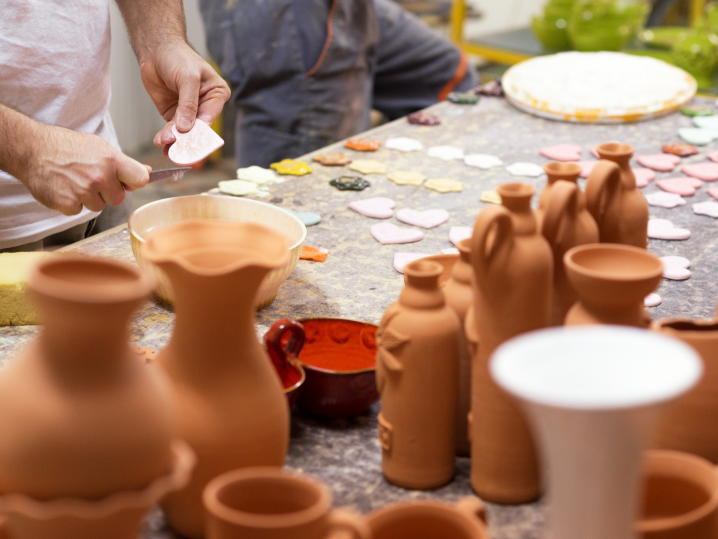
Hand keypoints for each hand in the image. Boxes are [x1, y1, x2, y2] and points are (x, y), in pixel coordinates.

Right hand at [23, 125, 149, 215]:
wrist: (32, 149)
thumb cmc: (67, 147)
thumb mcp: (99, 147)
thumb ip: (124, 163)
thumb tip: (147, 172)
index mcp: (111, 161)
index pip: (140, 180)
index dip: (133, 183)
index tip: (125, 181)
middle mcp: (99, 177)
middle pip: (118, 199)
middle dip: (107, 192)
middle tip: (91, 179)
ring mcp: (83, 192)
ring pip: (98, 206)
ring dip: (89, 198)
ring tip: (75, 181)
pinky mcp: (67, 204)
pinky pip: (79, 211)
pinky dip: (72, 203)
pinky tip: (64, 188)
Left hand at [141, 42, 229, 150]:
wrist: (155, 50)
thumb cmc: (177, 57)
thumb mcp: (187, 78)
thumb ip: (188, 104)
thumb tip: (186, 128)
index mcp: (217, 94)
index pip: (210, 117)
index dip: (202, 131)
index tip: (193, 143)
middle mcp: (206, 105)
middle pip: (198, 128)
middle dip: (188, 139)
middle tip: (180, 151)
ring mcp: (189, 112)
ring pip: (184, 132)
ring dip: (175, 140)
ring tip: (166, 146)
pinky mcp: (174, 115)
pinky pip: (172, 129)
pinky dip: (167, 136)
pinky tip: (161, 142)